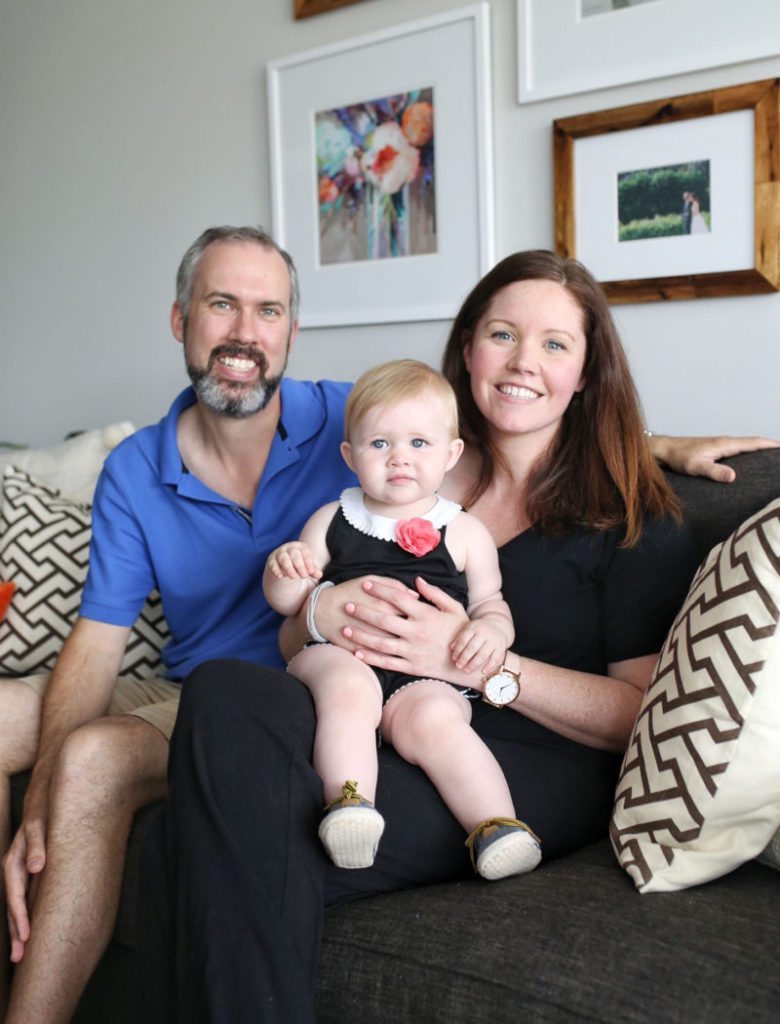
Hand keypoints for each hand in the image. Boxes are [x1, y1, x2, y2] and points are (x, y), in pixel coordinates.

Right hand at [3, 816, 46, 962]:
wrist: (43, 801)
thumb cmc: (44, 814)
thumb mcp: (40, 825)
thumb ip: (37, 844)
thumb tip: (36, 866)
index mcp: (14, 861)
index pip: (15, 894)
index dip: (20, 916)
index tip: (26, 937)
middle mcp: (14, 870)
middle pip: (12, 906)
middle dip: (15, 932)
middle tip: (20, 957)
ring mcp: (19, 873)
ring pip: (16, 905)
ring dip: (17, 929)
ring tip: (21, 954)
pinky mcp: (28, 873)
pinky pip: (23, 898)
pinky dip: (23, 915)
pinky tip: (28, 931)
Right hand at [266, 542, 321, 580]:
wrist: (284, 567)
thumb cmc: (299, 566)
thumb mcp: (307, 567)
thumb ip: (313, 571)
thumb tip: (319, 574)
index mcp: (301, 547)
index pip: (305, 552)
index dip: (308, 562)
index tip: (311, 572)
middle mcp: (290, 548)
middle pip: (294, 554)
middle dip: (300, 566)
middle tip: (304, 576)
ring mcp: (280, 553)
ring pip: (283, 558)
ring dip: (289, 568)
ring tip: (294, 577)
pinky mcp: (272, 560)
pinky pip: (273, 564)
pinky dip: (276, 570)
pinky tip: (280, 576)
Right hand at [314, 574, 414, 645]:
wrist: (321, 609)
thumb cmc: (349, 592)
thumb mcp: (369, 579)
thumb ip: (394, 585)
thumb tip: (415, 595)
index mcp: (383, 603)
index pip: (408, 610)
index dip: (415, 612)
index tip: (417, 613)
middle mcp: (378, 622)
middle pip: (403, 629)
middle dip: (411, 629)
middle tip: (414, 628)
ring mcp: (368, 638)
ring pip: (392, 645)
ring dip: (401, 644)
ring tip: (404, 640)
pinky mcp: (359, 649)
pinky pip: (377, 657)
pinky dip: (386, 655)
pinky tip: (392, 653)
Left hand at [344, 576, 473, 683]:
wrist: (470, 664)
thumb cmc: (461, 632)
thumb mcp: (453, 608)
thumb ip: (434, 593)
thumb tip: (416, 580)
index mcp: (425, 615)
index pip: (397, 598)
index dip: (379, 590)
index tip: (364, 584)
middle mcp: (416, 632)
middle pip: (383, 619)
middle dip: (362, 612)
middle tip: (347, 605)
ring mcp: (412, 651)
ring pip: (380, 643)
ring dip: (360, 636)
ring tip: (344, 629)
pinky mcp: (411, 667)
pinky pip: (387, 662)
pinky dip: (371, 658)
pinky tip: (357, 652)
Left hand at [450, 619, 506, 673]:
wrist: (498, 626)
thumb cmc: (478, 630)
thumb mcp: (469, 629)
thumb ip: (460, 637)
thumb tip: (451, 648)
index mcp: (474, 628)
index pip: (464, 639)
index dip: (458, 649)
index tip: (453, 658)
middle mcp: (484, 633)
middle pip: (473, 647)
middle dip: (464, 658)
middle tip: (458, 666)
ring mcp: (493, 641)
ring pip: (483, 654)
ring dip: (474, 664)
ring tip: (466, 671)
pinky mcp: (501, 647)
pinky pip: (495, 658)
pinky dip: (489, 666)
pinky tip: (483, 672)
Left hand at [651, 435, 779, 483]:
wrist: (664, 449)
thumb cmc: (678, 457)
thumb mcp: (695, 466)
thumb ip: (713, 471)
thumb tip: (733, 477)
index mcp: (725, 444)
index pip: (754, 443)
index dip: (771, 445)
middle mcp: (726, 442)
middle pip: (754, 442)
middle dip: (771, 447)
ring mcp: (721, 445)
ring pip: (747, 445)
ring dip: (762, 449)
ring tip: (774, 458)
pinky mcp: (717, 449)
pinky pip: (739, 449)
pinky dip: (751, 451)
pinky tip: (752, 460)